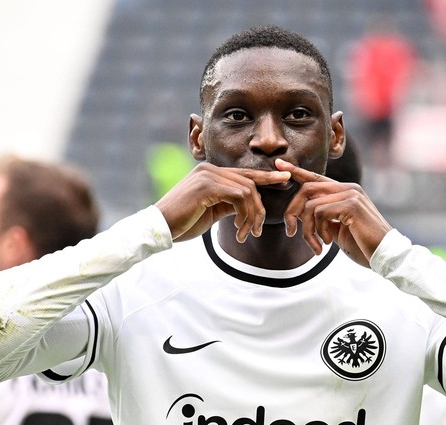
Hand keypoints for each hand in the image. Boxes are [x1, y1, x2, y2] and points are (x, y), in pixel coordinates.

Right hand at [156, 163, 290, 242]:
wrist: (160, 229)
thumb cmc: (183, 222)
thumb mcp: (211, 212)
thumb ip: (229, 204)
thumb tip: (247, 205)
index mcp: (210, 173)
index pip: (244, 174)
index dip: (267, 177)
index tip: (286, 178)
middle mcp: (210, 169)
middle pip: (250, 183)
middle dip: (259, 208)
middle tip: (258, 229)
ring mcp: (208, 175)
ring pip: (247, 191)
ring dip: (252, 215)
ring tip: (246, 233)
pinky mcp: (206, 185)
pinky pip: (239, 196)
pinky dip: (244, 214)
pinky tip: (239, 229)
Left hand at [280, 159, 391, 266]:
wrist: (385, 256)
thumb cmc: (363, 245)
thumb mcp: (337, 229)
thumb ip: (322, 218)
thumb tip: (300, 212)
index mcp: (346, 192)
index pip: (316, 178)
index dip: (297, 171)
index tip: (280, 164)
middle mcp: (349, 188)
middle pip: (307, 189)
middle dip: (292, 211)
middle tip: (290, 231)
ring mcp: (351, 194)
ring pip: (311, 205)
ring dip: (307, 230)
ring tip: (317, 246)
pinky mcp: (352, 205)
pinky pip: (320, 212)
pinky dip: (318, 231)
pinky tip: (327, 243)